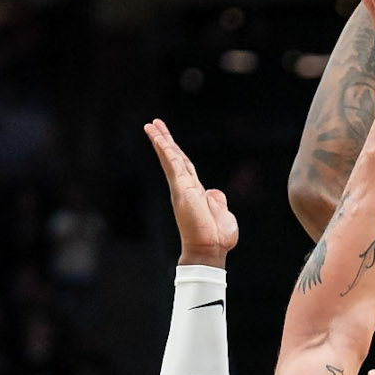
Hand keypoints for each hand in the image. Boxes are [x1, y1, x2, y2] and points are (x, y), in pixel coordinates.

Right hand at [144, 119, 238, 266]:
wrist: (210, 250)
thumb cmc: (217, 238)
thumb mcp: (223, 215)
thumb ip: (217, 201)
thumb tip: (214, 193)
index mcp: (195, 192)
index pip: (184, 166)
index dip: (177, 152)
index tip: (167, 139)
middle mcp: (186, 188)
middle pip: (174, 158)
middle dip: (165, 140)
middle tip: (153, 124)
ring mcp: (182, 188)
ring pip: (170, 158)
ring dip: (161, 140)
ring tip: (151, 125)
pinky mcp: (182, 189)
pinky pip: (172, 164)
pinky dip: (166, 150)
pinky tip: (158, 138)